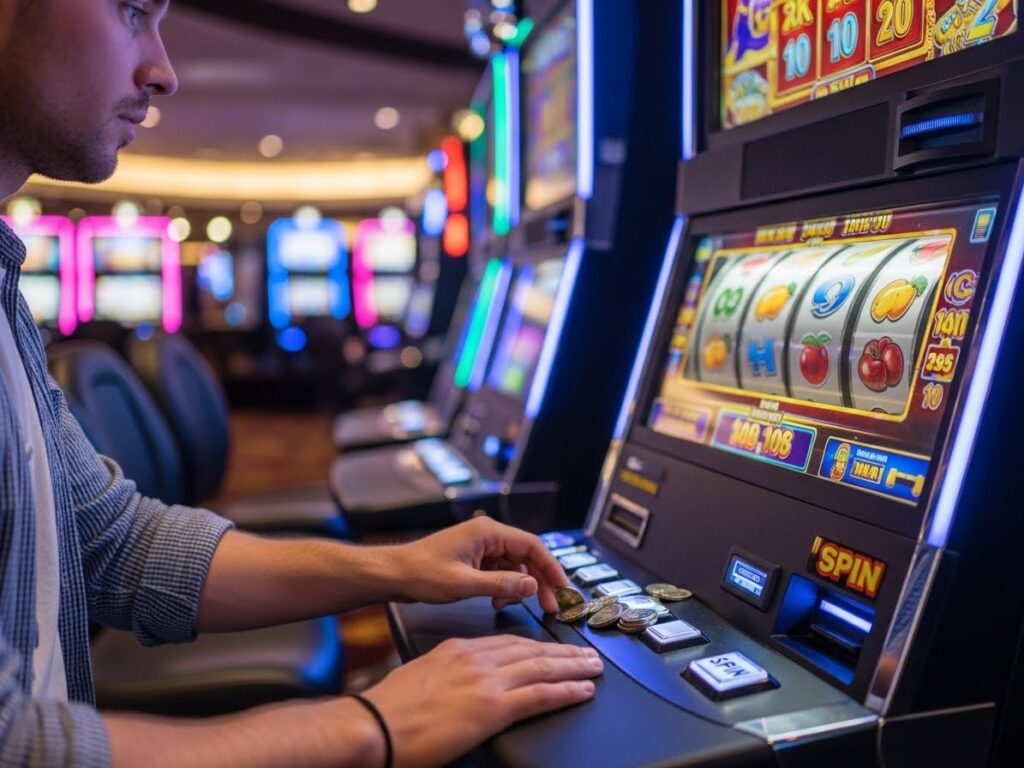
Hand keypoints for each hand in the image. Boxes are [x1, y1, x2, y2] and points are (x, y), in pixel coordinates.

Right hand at [362, 635, 601, 766]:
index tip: (553, 647)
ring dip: (573, 666)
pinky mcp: (493, 708)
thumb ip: (449, 673)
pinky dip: (566, 691)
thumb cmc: (389, 709)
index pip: (508, 641)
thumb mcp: (422, 676)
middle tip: (587, 652)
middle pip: (531, 649)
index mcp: (459, 649)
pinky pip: (540, 695)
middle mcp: (477, 659)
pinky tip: (583, 690)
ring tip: (594, 667)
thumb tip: (461, 684)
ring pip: (542, 667)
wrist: (376, 725)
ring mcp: (487, 682)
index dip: (537, 644)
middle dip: (562, 651)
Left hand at [389, 517, 569, 612]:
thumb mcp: (465, 584)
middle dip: (539, 580)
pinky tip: (496, 602)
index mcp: (488, 532)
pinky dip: (503, 587)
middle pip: (526, 555)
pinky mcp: (473, 558)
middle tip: (551, 605)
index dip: (551, 567)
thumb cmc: (421, 573)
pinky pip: (499, 571)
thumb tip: (532, 586)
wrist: (393, 574)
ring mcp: (480, 546)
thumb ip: (502, 585)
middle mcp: (487, 534)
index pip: (533, 545)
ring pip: (513, 564)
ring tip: (518, 605)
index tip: (564, 587)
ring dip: (519, 586)